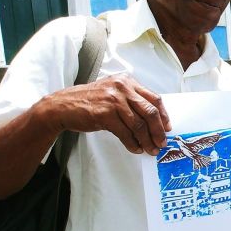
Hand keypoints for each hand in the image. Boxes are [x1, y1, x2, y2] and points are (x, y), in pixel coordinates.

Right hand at [43, 74, 170, 154]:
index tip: (168, 128)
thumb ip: (132, 100)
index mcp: (127, 81)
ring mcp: (113, 100)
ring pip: (138, 125)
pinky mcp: (104, 114)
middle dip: (158, 131)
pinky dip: (132, 143)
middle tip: (162, 143)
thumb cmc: (90, 101)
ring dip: (146, 140)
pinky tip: (136, 149)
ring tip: (150, 149)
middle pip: (150, 112)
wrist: (62, 106)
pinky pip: (125, 133)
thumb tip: (155, 120)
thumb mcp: (113, 92)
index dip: (164, 116)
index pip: (154, 98)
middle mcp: (122, 87)